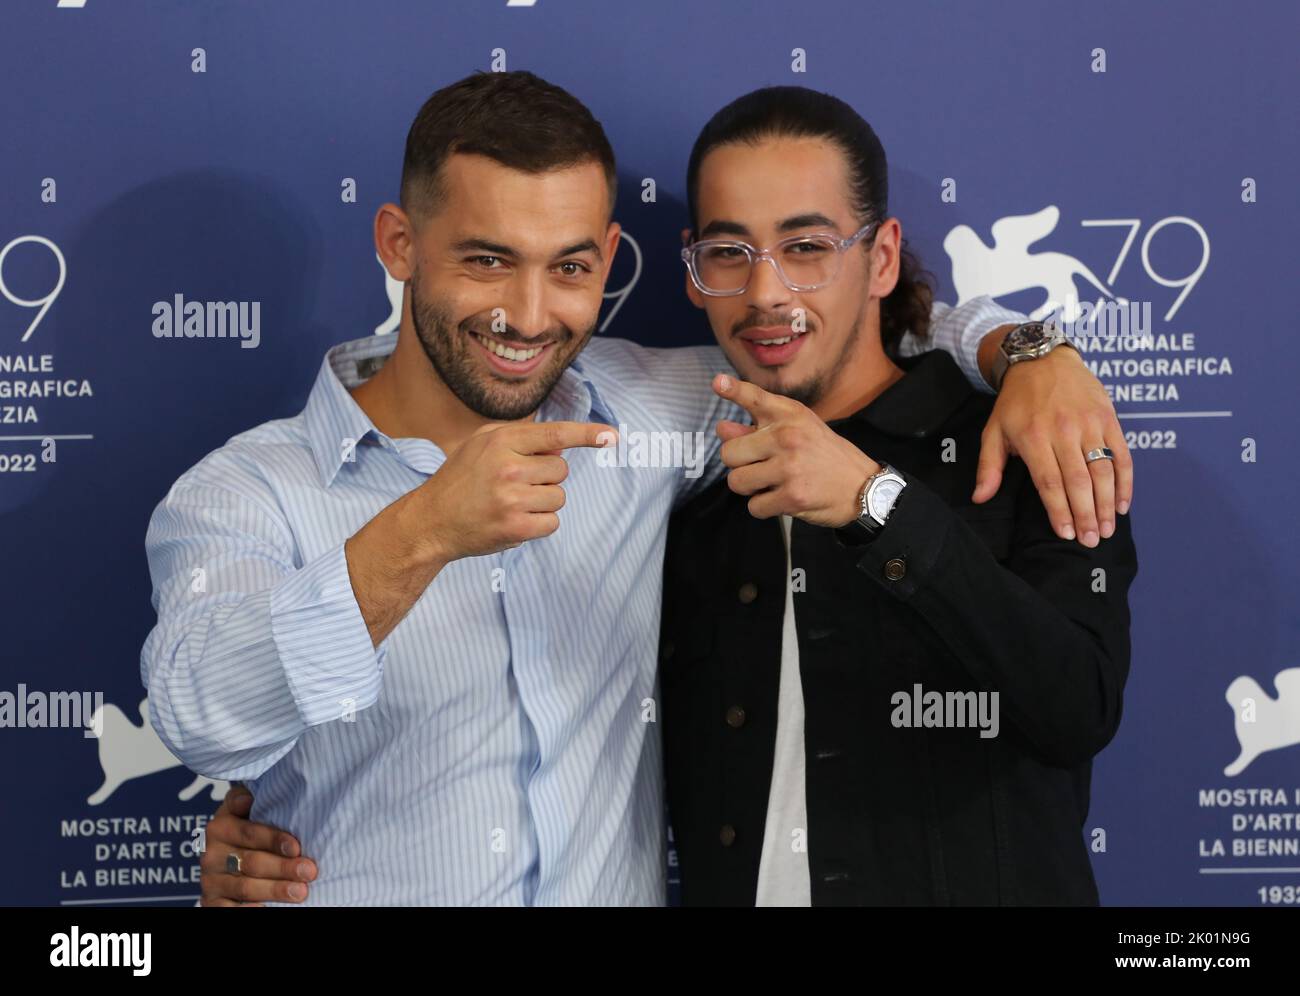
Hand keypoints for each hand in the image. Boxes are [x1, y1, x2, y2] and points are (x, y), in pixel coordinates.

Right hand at [199, 786, 315, 905]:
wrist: (226, 853)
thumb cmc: (248, 826)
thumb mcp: (245, 808)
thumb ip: (246, 799)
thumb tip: (248, 798)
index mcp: (220, 826)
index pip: (249, 833)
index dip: (273, 840)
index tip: (296, 847)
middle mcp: (211, 854)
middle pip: (251, 862)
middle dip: (283, 868)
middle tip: (309, 871)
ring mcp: (210, 880)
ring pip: (245, 887)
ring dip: (275, 890)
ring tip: (300, 892)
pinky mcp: (211, 901)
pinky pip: (227, 909)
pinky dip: (248, 909)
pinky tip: (269, 908)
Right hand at [417, 420, 617, 562]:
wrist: (431, 521)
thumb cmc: (460, 479)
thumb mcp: (481, 443)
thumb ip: (519, 437)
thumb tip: (561, 447)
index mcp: (501, 441)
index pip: (555, 434)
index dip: (587, 434)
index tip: (612, 436)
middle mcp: (507, 467)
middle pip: (561, 470)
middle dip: (545, 478)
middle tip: (515, 484)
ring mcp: (512, 498)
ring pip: (558, 497)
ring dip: (542, 502)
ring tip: (510, 503)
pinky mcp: (515, 527)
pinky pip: (552, 522)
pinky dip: (539, 523)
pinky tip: (514, 520)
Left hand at [712, 374, 877, 526]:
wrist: (862, 486)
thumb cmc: (823, 455)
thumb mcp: (798, 430)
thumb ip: (756, 428)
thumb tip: (721, 429)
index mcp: (790, 415)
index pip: (755, 398)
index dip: (734, 390)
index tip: (718, 383)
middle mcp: (788, 436)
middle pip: (729, 454)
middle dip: (739, 465)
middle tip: (761, 467)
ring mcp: (790, 467)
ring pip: (737, 482)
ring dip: (750, 488)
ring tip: (772, 482)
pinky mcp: (793, 497)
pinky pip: (754, 506)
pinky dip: (764, 507)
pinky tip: (782, 498)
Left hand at [976, 346, 1131, 546]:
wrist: (1042, 359)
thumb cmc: (1015, 401)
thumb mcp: (993, 430)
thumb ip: (988, 467)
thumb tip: (979, 498)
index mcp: (1033, 437)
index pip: (1049, 482)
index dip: (1059, 511)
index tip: (1066, 534)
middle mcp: (1063, 431)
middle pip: (1079, 481)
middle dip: (1086, 515)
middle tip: (1092, 540)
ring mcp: (1089, 424)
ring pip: (1103, 470)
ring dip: (1107, 503)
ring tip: (1107, 529)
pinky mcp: (1108, 417)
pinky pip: (1122, 454)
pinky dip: (1126, 481)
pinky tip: (1123, 504)